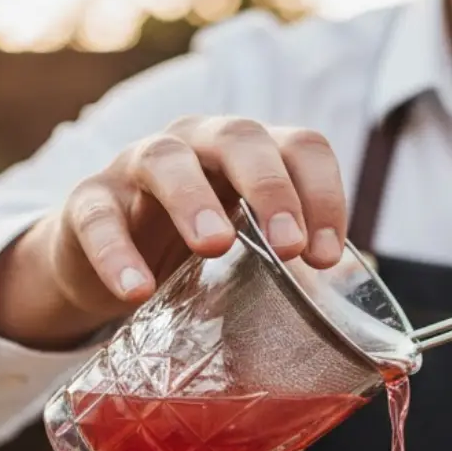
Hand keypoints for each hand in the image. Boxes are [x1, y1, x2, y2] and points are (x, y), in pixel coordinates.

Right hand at [0, 116, 346, 348]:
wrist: (101, 264)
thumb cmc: (191, 254)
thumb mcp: (247, 257)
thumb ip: (293, 270)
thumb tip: (363, 312)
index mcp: (250, 156)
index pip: (301, 147)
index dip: (324, 193)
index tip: (327, 257)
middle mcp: (197, 145)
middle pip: (241, 138)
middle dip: (272, 189)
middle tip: (291, 249)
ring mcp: (138, 168)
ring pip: (166, 160)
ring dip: (194, 200)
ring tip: (215, 247)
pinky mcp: (87, 203)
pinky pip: (98, 218)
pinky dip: (116, 253)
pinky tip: (135, 291)